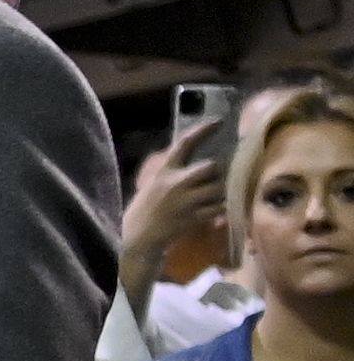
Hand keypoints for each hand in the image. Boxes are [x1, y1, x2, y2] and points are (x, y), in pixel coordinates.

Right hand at [120, 131, 226, 300]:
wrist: (138, 239)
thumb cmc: (146, 210)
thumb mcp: (154, 185)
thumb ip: (175, 174)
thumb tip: (206, 166)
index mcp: (164, 172)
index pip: (185, 144)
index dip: (203, 130)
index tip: (219, 121)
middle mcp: (175, 183)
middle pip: (211, 166)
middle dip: (218, 171)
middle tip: (217, 177)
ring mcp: (186, 201)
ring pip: (218, 188)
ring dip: (222, 191)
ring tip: (217, 195)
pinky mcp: (194, 218)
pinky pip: (219, 208)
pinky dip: (223, 208)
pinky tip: (219, 210)